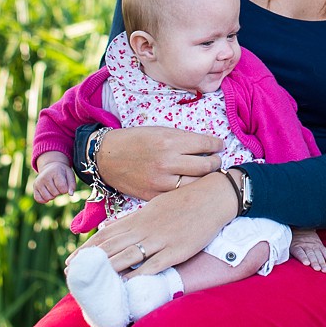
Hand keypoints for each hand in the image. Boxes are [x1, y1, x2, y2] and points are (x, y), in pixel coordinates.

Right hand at [33, 155, 75, 202]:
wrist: (50, 167)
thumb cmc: (62, 172)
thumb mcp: (70, 175)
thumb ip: (72, 184)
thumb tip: (71, 194)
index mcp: (55, 172)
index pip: (62, 187)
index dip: (65, 189)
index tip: (65, 185)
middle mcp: (45, 176)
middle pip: (55, 193)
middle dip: (59, 192)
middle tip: (58, 185)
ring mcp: (38, 182)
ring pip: (47, 198)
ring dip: (53, 196)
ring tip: (53, 189)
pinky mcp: (34, 187)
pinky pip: (38, 199)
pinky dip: (44, 200)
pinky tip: (48, 194)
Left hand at [71, 170, 236, 277]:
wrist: (214, 196)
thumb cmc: (184, 201)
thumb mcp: (154, 205)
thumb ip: (132, 219)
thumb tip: (110, 229)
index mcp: (139, 217)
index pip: (106, 234)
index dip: (87, 249)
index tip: (71, 261)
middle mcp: (145, 228)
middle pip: (111, 247)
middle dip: (90, 263)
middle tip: (72, 276)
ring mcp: (161, 240)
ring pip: (127, 256)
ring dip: (107, 271)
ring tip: (90, 284)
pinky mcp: (176, 250)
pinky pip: (153, 265)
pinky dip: (138, 276)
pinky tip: (125, 286)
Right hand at [97, 126, 224, 199]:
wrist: (106, 156)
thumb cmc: (135, 140)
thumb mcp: (160, 131)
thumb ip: (183, 139)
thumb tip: (208, 145)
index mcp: (170, 141)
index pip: (206, 143)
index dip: (217, 145)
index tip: (219, 146)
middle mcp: (167, 161)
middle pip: (206, 166)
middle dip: (216, 162)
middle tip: (216, 160)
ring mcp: (160, 181)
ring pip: (196, 184)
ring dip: (205, 178)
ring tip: (205, 174)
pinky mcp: (153, 195)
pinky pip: (179, 195)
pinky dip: (187, 190)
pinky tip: (189, 184)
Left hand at [289, 228, 325, 272]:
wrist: (301, 228)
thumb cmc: (293, 242)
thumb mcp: (288, 247)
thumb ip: (289, 256)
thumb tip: (288, 267)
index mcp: (296, 246)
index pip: (300, 252)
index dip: (303, 258)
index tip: (306, 263)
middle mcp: (306, 245)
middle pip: (310, 254)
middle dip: (314, 262)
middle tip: (317, 269)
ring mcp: (314, 244)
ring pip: (319, 254)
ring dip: (322, 262)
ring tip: (324, 270)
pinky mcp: (320, 245)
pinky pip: (325, 252)